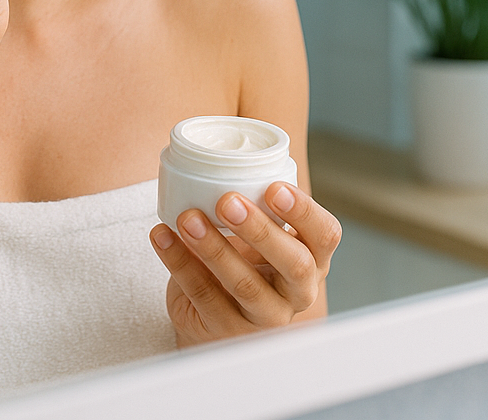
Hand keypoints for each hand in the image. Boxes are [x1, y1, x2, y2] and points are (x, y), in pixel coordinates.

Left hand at [149, 182, 341, 346]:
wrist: (212, 318)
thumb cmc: (242, 263)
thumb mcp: (258, 238)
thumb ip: (254, 206)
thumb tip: (218, 157)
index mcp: (313, 260)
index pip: (326, 236)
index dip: (304, 212)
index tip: (275, 187)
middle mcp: (298, 292)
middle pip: (294, 264)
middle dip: (259, 230)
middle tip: (227, 201)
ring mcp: (264, 317)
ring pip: (245, 285)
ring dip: (213, 247)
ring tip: (187, 217)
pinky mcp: (226, 330)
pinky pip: (202, 294)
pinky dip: (178, 261)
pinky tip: (162, 235)